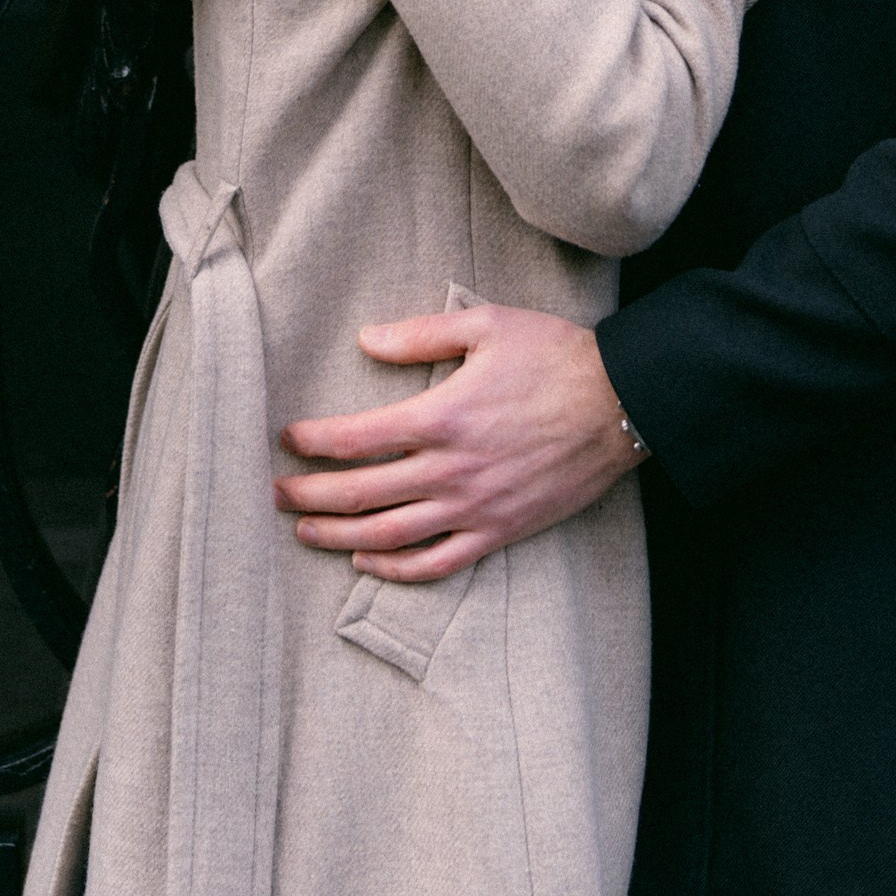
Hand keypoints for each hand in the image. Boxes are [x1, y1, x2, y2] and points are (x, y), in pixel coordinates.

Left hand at [272, 304, 643, 581]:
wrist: (620, 403)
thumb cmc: (554, 356)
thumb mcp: (486, 326)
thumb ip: (420, 335)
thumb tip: (365, 341)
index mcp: (442, 415)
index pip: (357, 438)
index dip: (313, 442)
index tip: (287, 440)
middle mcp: (451, 469)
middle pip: (362, 493)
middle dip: (310, 496)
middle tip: (275, 494)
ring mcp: (474, 507)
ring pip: (390, 536)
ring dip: (339, 537)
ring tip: (304, 532)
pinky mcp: (498, 531)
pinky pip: (437, 562)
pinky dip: (396, 569)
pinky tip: (368, 562)